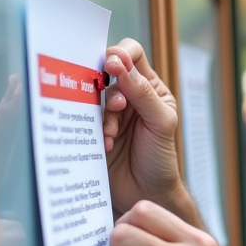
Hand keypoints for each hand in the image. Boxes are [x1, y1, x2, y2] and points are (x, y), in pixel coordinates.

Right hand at [103, 39, 184, 215]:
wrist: (146, 192)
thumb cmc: (160, 158)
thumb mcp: (161, 123)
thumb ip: (144, 94)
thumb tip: (122, 64)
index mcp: (149, 88)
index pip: (132, 54)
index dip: (120, 54)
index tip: (113, 64)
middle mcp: (128, 96)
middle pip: (107, 71)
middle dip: (110, 88)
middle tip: (117, 106)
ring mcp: (108, 112)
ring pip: (93, 95)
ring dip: (104, 114)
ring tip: (112, 134)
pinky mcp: (92, 129)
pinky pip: (84, 118)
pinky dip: (95, 130)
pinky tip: (106, 145)